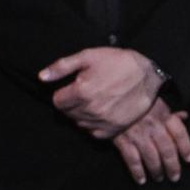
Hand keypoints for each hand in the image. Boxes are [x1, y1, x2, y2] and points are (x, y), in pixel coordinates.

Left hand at [40, 46, 162, 137]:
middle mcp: (91, 110)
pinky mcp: (115, 128)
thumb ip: (61, 67)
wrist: (148, 74)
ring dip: (82, 114)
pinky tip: (101, 113)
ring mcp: (103, 121)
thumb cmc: (118, 62)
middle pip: (67, 113)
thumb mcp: (88, 56)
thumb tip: (41, 77)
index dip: (63, 93)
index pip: (57, 102)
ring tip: (94, 102)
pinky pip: (94, 133)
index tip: (73, 87)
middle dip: (72, 104)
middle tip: (85, 93)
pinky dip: (94, 125)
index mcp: (81, 92)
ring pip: (79, 123)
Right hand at [112, 104, 189, 183]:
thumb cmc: (134, 99)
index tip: (189, 159)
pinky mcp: (122, 140)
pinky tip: (141, 179)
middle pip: (167, 150)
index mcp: (162, 114)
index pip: (180, 133)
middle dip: (172, 166)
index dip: (186, 148)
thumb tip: (184, 116)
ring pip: (151, 157)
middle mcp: (152, 125)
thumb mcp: (154, 100)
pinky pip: (132, 159)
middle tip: (175, 177)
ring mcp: (137, 134)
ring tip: (159, 178)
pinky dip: (137, 171)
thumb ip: (169, 112)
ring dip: (157, 170)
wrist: (108, 97)